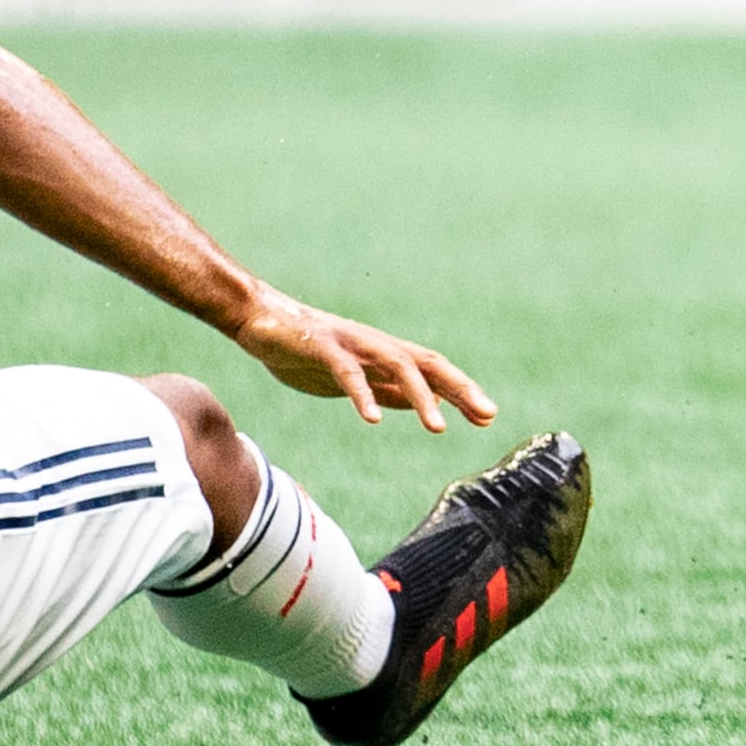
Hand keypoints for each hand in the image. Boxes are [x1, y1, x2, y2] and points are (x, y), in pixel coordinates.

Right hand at [234, 292, 498, 430]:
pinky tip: (372, 418)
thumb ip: (386, 390)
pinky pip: (348, 372)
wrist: (258, 319)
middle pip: (428, 364)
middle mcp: (375, 345)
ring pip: (397, 365)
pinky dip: (362, 393)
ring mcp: (351, 344)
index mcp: (382, 355)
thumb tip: (422, 404)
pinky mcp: (323, 347)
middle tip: (487, 415)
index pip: (432, 371)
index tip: (488, 415)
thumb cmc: (304, 351)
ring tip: (438, 427)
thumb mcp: (352, 379)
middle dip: (460, 389)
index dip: (461, 391)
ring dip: (421, 396)